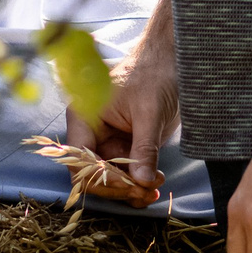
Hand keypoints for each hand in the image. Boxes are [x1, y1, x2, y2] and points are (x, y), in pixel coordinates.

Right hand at [71, 8, 181, 201]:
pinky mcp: (124, 145)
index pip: (80, 159)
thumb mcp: (150, 112)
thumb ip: (144, 148)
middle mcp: (90, 131)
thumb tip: (141, 182)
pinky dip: (137, 182)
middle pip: (93, 174)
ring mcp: (107, 140)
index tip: (128, 186)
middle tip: (145, 192)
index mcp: (84, 116)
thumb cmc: (154, 74)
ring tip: (153, 189)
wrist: (171, 60)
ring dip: (130, 189)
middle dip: (119, 187)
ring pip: (110, 178)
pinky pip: (125, 172)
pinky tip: (152, 186)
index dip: (100, 178)